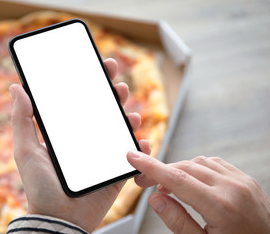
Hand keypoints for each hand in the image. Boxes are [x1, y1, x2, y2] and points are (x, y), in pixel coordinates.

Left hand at [10, 58, 149, 231]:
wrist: (58, 219)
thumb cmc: (40, 186)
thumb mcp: (26, 150)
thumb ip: (21, 119)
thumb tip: (16, 87)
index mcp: (68, 133)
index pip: (80, 101)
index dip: (91, 83)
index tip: (98, 65)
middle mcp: (86, 140)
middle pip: (104, 111)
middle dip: (113, 94)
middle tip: (118, 83)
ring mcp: (102, 154)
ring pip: (120, 129)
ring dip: (128, 117)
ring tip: (131, 113)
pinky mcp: (116, 171)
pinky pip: (132, 156)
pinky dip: (140, 147)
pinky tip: (140, 140)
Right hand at [127, 151, 269, 233]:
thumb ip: (177, 222)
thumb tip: (155, 199)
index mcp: (221, 207)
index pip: (176, 179)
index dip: (151, 167)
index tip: (133, 158)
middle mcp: (233, 188)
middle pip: (185, 167)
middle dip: (161, 171)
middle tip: (145, 182)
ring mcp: (242, 181)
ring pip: (200, 162)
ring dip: (179, 169)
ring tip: (169, 187)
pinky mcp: (247, 180)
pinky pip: (216, 164)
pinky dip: (198, 168)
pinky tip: (191, 180)